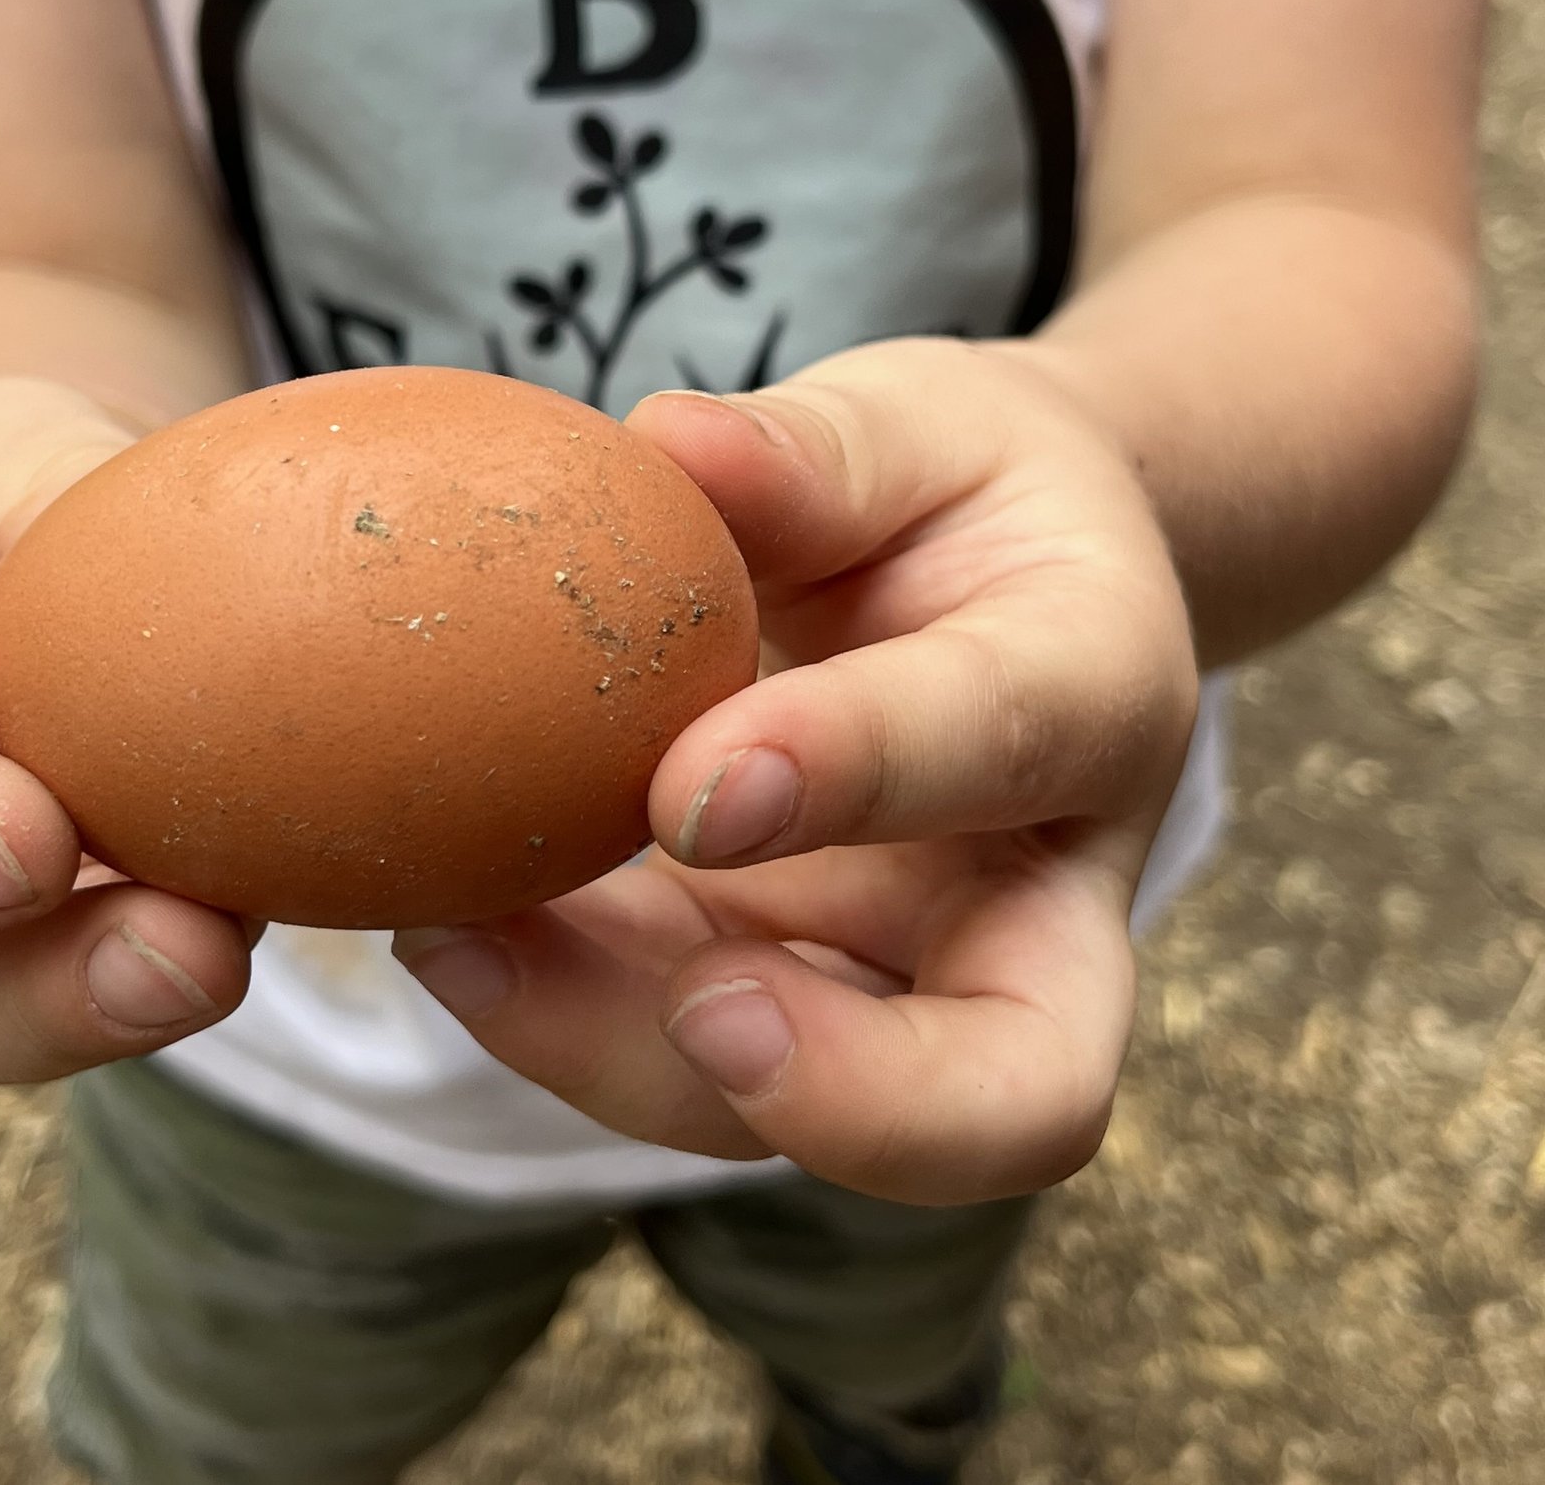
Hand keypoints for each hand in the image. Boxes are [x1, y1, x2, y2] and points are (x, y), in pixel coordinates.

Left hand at [394, 338, 1201, 1204]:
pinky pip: (683, 1058)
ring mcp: (913, 980)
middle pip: (1020, 1089)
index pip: (1005, 748)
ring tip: (460, 947)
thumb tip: (669, 445)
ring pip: (816, 1119)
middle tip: (699, 1014)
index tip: (691, 783)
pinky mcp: (789, 999)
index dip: (861, 774)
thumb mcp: (918, 424)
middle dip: (860, 1099)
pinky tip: (448, 934)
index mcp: (1096, 691)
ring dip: (627, 1058)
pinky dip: (560, 1018)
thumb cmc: (958, 492)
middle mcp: (1039, 892)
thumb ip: (817, 452)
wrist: (993, 581)